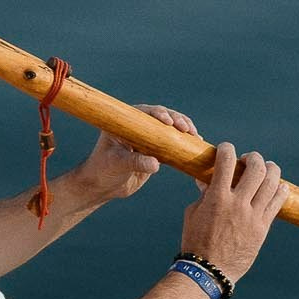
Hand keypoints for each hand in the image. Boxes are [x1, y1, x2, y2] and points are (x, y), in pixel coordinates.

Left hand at [75, 105, 197, 205]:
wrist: (103, 186)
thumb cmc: (103, 170)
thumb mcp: (117, 164)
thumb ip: (135, 162)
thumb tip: (156, 164)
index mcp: (125, 121)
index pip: (145, 112)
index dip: (159, 114)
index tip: (168, 123)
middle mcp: (138, 125)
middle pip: (162, 117)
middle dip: (177, 120)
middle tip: (187, 130)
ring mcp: (148, 137)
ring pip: (170, 128)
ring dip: (184, 130)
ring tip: (195, 137)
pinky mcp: (155, 150)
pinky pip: (172, 143)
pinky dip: (183, 143)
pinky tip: (196, 144)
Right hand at [178, 140, 286, 283]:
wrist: (209, 271)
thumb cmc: (196, 241)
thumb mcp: (193, 213)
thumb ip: (204, 194)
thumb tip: (208, 179)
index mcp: (217, 198)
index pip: (226, 161)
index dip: (227, 149)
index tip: (226, 149)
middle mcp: (238, 204)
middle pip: (256, 169)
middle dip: (253, 158)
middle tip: (249, 159)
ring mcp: (253, 216)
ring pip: (272, 182)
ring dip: (271, 169)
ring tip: (267, 168)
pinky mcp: (263, 228)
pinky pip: (278, 202)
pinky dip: (280, 189)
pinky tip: (278, 186)